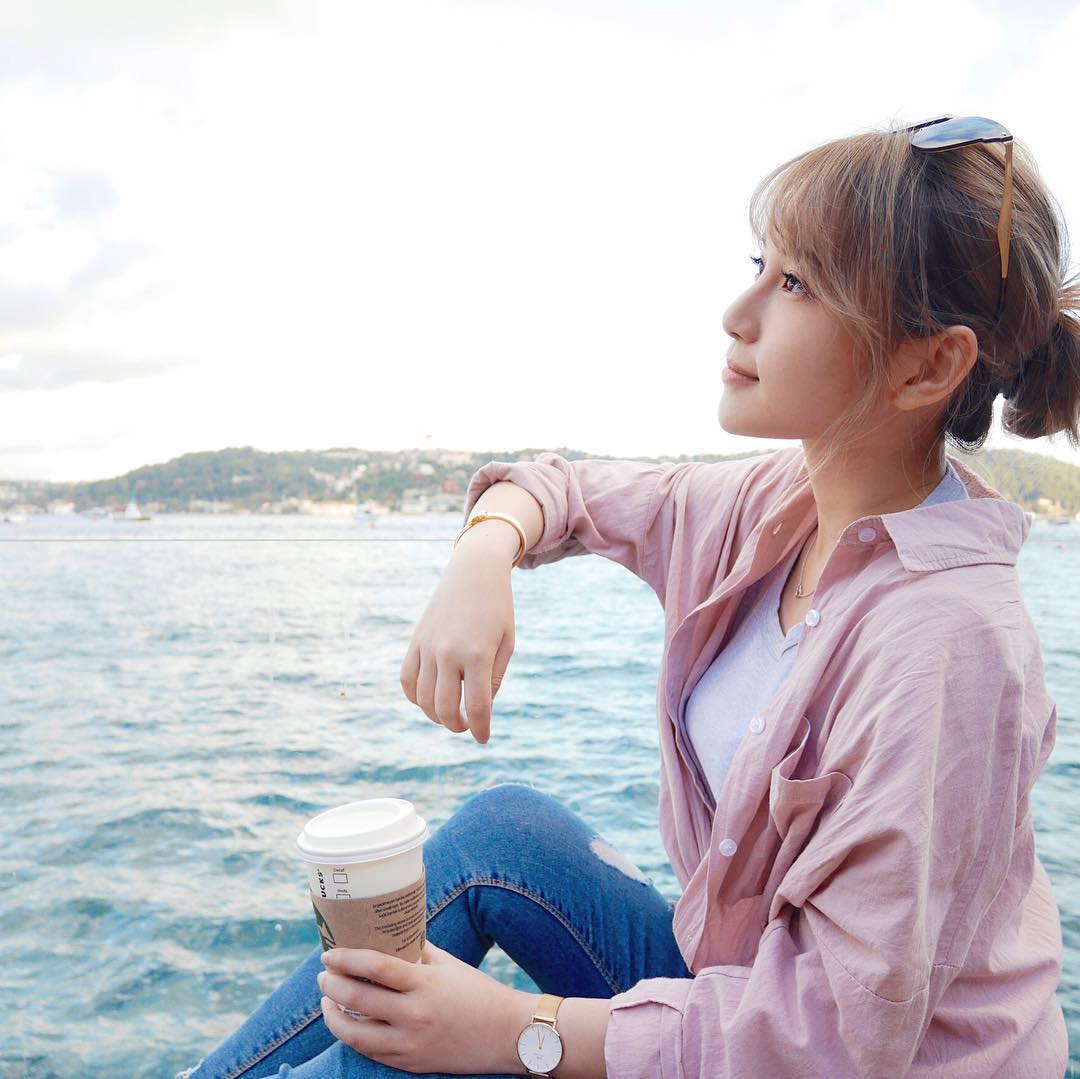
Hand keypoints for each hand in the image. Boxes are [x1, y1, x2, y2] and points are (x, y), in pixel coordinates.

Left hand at [317, 939, 535, 1074]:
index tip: (329, 952)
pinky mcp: (410, 1063)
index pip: (375, 967)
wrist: (507, 1034)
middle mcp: (415, 1014)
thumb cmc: (478, 992)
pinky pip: (370, 1052)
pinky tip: (347, 1022)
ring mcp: (411, 1043)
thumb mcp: (448, 964)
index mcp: (425, 983)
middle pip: (358, 998)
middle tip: (323, 974)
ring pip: (355, 1033)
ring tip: (326, 1001)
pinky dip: (352, 1036)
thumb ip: (417, 951)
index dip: (346, 958)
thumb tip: (387, 935)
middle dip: (332, 985)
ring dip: (333, 1016)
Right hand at [399, 542, 516, 744]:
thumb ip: (493, 678)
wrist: (475, 571)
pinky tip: (429, 700)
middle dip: (457, 725)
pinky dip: (415, 697)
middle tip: (466, 726)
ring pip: (423, 699)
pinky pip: (407, 680)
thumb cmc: (497, 608)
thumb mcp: (506, 643)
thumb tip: (479, 708)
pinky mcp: (415, 641)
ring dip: (436, 716)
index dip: (480, 730)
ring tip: (450, 715)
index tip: (483, 739)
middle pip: (445, 709)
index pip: (477, 707)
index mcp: (477, 655)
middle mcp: (448, 653)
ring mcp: (428, 647)